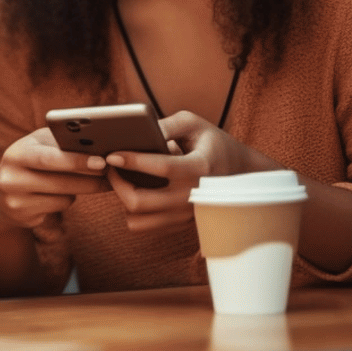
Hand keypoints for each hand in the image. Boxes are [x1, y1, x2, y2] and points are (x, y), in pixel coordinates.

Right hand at [0, 129, 111, 232]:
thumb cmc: (28, 162)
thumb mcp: (37, 146)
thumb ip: (60, 142)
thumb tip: (96, 146)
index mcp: (16, 154)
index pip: (49, 158)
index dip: (77, 161)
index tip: (101, 162)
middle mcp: (12, 178)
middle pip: (60, 182)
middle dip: (90, 178)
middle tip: (111, 174)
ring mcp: (16, 200)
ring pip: (64, 197)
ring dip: (80, 189)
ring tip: (87, 180)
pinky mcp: (24, 217)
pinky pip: (58, 208)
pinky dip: (66, 199)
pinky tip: (61, 192)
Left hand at [104, 110, 277, 231]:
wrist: (239, 173)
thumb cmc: (211, 143)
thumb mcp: (193, 124)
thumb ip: (166, 124)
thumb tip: (138, 130)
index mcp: (200, 168)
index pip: (162, 168)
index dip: (132, 161)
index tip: (112, 155)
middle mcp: (193, 197)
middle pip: (140, 201)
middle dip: (117, 183)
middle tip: (112, 166)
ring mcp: (186, 215)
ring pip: (137, 219)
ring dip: (123, 199)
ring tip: (124, 180)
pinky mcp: (180, 225)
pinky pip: (144, 226)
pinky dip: (133, 211)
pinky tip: (137, 191)